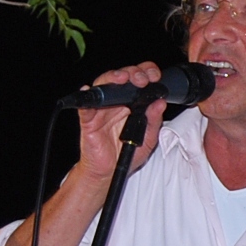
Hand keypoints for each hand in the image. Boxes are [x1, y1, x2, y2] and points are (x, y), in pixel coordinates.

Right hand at [70, 61, 168, 192]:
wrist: (109, 172)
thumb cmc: (127, 154)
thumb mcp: (148, 139)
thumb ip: (154, 121)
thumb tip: (160, 103)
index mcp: (132, 104)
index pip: (139, 81)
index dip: (146, 73)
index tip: (155, 77)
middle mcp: (116, 103)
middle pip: (121, 78)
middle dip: (133, 73)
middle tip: (141, 79)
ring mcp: (101, 110)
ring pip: (104, 86)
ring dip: (112, 78)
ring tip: (122, 78)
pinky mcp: (89, 120)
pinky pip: (85, 107)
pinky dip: (85, 97)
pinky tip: (88, 90)